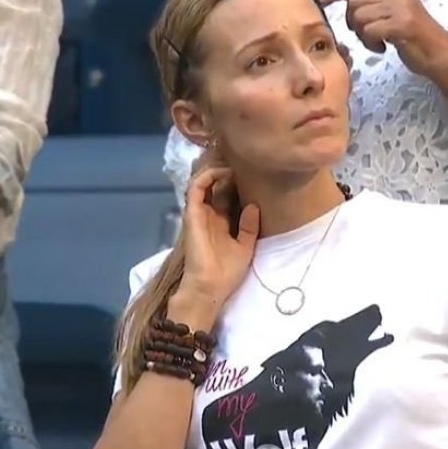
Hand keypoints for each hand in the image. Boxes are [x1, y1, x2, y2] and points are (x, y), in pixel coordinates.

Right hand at [174, 167, 259, 321]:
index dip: (238, 183)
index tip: (255, 173)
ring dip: (217, 169)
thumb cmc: (227, 272)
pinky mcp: (192, 213)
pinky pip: (196, 187)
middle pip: (216, 185)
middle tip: (245, 161)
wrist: (210, 286)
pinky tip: (225, 172)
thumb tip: (254, 205)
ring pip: (204, 181)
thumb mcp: (246, 247)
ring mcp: (200, 212)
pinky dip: (208, 175)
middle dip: (228, 171)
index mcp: (223, 222)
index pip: (228, 196)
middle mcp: (210, 214)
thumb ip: (249, 226)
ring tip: (234, 162)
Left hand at [320, 0, 447, 77]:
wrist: (437, 52)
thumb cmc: (409, 34)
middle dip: (353, 22)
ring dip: (363, 35)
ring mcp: (400, 5)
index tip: (320, 1)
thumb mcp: (389, 9)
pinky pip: (370, 31)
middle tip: (367, 34)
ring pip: (359, 18)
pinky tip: (383, 47)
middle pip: (353, 3)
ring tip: (378, 42)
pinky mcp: (402, 23)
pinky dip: (371, 43)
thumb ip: (369, 1)